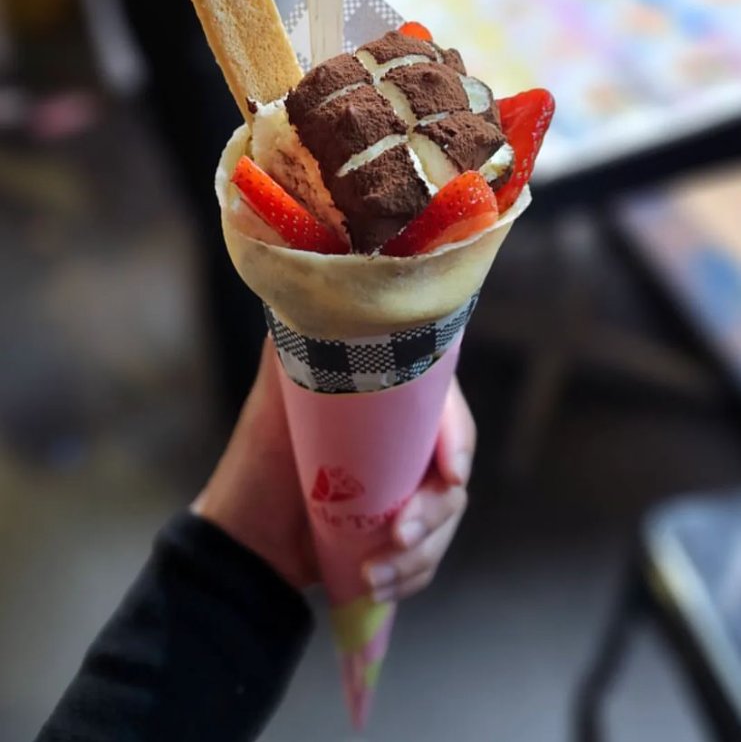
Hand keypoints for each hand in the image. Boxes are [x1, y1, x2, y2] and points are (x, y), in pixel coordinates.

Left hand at [194, 339, 475, 598]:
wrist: (242, 530)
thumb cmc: (262, 451)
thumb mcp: (281, 387)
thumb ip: (300, 337)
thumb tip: (312, 282)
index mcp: (395, 410)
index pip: (447, 416)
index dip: (458, 441)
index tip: (451, 472)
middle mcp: (409, 448)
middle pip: (453, 477)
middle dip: (435, 513)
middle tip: (399, 534)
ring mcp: (406, 495)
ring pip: (446, 525)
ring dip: (419, 556)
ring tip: (372, 575)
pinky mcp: (399, 539)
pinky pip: (426, 561)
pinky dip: (407, 579)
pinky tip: (374, 587)